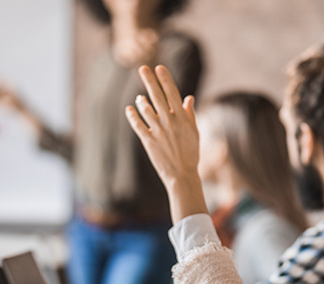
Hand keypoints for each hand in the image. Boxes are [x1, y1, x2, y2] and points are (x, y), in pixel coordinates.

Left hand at [125, 65, 207, 223]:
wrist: (182, 176)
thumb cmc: (190, 154)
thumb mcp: (194, 133)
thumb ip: (190, 114)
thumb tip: (189, 98)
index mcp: (182, 118)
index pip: (173, 93)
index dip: (165, 79)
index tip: (159, 67)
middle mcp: (170, 122)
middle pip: (157, 96)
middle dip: (149, 80)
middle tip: (142, 68)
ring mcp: (158, 131)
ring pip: (146, 109)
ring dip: (141, 100)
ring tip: (140, 97)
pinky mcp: (148, 141)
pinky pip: (138, 125)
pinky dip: (132, 115)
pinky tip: (129, 109)